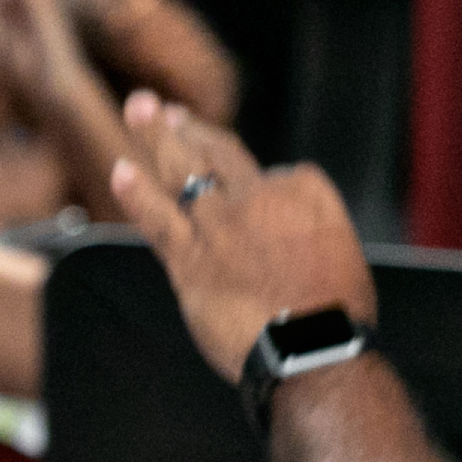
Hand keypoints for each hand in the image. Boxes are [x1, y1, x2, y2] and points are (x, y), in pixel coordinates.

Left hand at [109, 91, 374, 378]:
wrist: (313, 353)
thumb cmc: (333, 319)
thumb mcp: (341, 254)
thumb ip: (304, 232)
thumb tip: (276, 235)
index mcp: (307, 192)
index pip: (273, 171)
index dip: (258, 184)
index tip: (251, 192)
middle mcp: (261, 197)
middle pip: (220, 153)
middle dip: (190, 128)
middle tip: (167, 110)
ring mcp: (221, 225)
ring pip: (183, 170)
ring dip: (158, 135)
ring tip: (140, 107)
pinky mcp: (190, 258)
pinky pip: (156, 217)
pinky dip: (136, 193)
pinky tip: (121, 170)